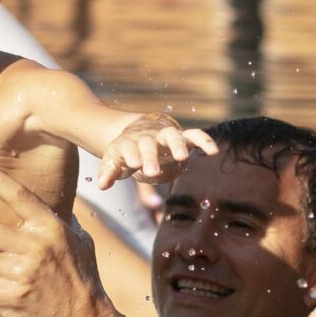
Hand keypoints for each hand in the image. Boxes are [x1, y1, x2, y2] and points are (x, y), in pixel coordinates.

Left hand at [98, 115, 218, 188]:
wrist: (133, 130)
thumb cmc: (123, 152)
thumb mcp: (113, 161)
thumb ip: (109, 173)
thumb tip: (102, 186)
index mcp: (128, 142)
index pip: (128, 147)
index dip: (131, 154)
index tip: (133, 164)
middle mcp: (147, 137)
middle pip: (149, 143)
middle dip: (151, 156)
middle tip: (151, 172)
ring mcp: (164, 135)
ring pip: (171, 136)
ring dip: (176, 145)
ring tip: (182, 157)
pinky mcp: (180, 136)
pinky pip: (193, 135)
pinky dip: (203, 140)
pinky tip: (213, 151)